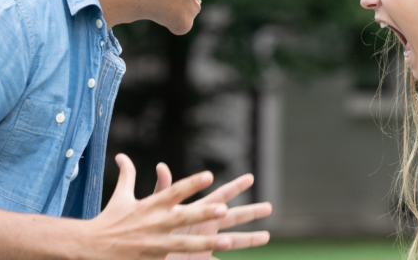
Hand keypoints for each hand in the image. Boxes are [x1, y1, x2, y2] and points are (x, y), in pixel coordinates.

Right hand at [82, 154, 239, 258]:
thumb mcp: (120, 197)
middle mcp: (155, 224)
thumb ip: (127, 175)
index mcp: (150, 206)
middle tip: (224, 210)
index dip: (192, 184)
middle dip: (204, 214)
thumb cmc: (108, 221)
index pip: (174, 192)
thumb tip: (121, 155)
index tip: (209, 175)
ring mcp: (154, 245)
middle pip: (183, 218)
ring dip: (206, 243)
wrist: (90, 247)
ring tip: (229, 241)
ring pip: (184, 244)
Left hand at [153, 163, 271, 259]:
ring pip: (234, 241)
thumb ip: (162, 190)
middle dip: (252, 212)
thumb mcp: (156, 207)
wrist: (148, 251)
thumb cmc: (150, 228)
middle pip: (235, 217)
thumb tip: (161, 166)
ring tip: (266, 237)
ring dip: (250, 239)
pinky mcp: (203, 258)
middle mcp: (207, 225)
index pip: (221, 196)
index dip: (235, 187)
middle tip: (269, 207)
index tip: (250, 177)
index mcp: (199, 210)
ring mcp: (207, 243)